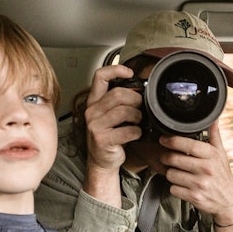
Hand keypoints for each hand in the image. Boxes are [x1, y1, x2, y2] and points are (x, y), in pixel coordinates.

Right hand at [82, 65, 141, 205]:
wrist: (102, 161)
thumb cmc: (110, 136)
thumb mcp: (110, 115)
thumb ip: (119, 101)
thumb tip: (140, 89)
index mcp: (94, 102)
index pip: (100, 76)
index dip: (116, 70)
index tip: (130, 73)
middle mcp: (91, 111)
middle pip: (119, 94)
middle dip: (136, 99)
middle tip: (141, 107)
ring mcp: (95, 126)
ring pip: (124, 111)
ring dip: (138, 116)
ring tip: (138, 122)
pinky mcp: (102, 139)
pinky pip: (128, 130)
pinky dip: (137, 132)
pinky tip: (135, 134)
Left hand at [158, 119, 232, 226]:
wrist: (228, 201)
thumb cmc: (222, 176)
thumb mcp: (221, 154)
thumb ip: (214, 136)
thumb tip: (214, 119)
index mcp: (212, 156)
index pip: (188, 145)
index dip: (172, 141)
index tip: (163, 139)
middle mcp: (206, 169)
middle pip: (174, 159)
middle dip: (166, 157)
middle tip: (167, 157)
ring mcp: (200, 184)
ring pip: (171, 174)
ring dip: (170, 173)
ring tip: (177, 172)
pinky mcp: (194, 197)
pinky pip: (173, 188)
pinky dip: (175, 187)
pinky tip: (182, 185)